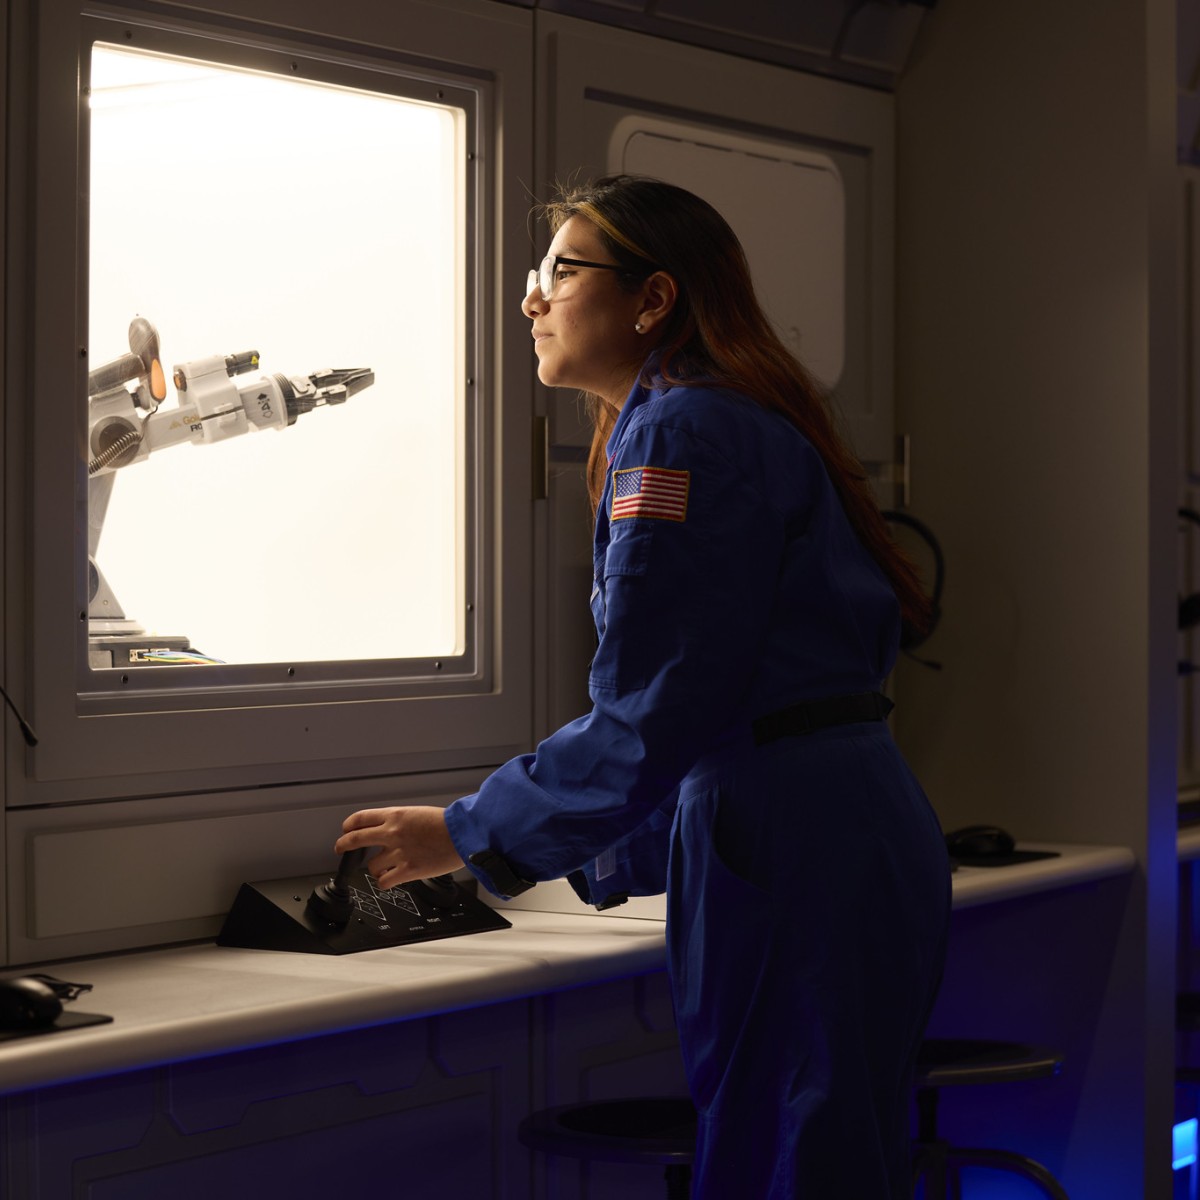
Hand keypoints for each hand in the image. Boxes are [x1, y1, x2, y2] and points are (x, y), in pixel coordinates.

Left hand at [335, 806, 463, 888]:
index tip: (347, 830)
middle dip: (343, 845)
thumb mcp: (418, 814)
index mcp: (395, 816)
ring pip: (371, 866)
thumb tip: (389, 832)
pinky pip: (384, 881)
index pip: (360, 819)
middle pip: (355, 839)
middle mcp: (392, 833)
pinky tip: (391, 879)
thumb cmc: (447, 824)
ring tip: (384, 868)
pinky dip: (385, 881)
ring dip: (375, 868)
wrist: (463, 834)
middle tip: (341, 849)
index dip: (349, 826)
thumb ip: (400, 823)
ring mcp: (398, 853)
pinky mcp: (407, 870)